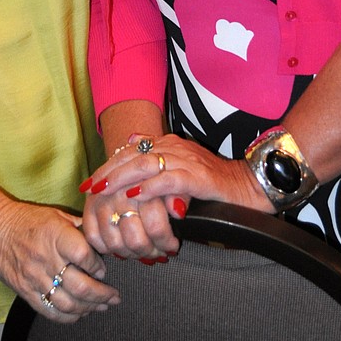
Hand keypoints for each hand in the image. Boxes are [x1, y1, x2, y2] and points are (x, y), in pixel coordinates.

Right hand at [0, 198, 119, 323]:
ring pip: (68, 303)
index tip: (103, 269)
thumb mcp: (56, 215)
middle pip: (80, 286)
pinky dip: (68, 317)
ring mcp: (35, 278)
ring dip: (90, 308)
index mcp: (55, 236)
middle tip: (114, 296)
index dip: (98, 265)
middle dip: (102, 295)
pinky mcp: (26, 292)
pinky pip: (50, 311)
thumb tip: (102, 239)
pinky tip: (79, 313)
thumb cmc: (27, 219)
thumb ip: (80, 228)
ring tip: (102, 306)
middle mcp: (46, 259)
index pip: (85, 256)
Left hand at [81, 134, 264, 258]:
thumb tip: (132, 148)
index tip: (88, 183)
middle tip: (88, 188)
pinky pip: (170, 179)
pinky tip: (135, 196)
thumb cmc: (216, 185)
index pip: (131, 151)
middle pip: (133, 156)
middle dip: (108, 173)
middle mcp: (176, 147)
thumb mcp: (182, 169)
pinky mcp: (200, 177)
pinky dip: (150, 187)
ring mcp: (188, 160)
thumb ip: (159, 160)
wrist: (252, 187)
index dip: (108, 166)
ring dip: (121, 178)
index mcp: (170, 144)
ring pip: (146, 164)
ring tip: (103, 191)